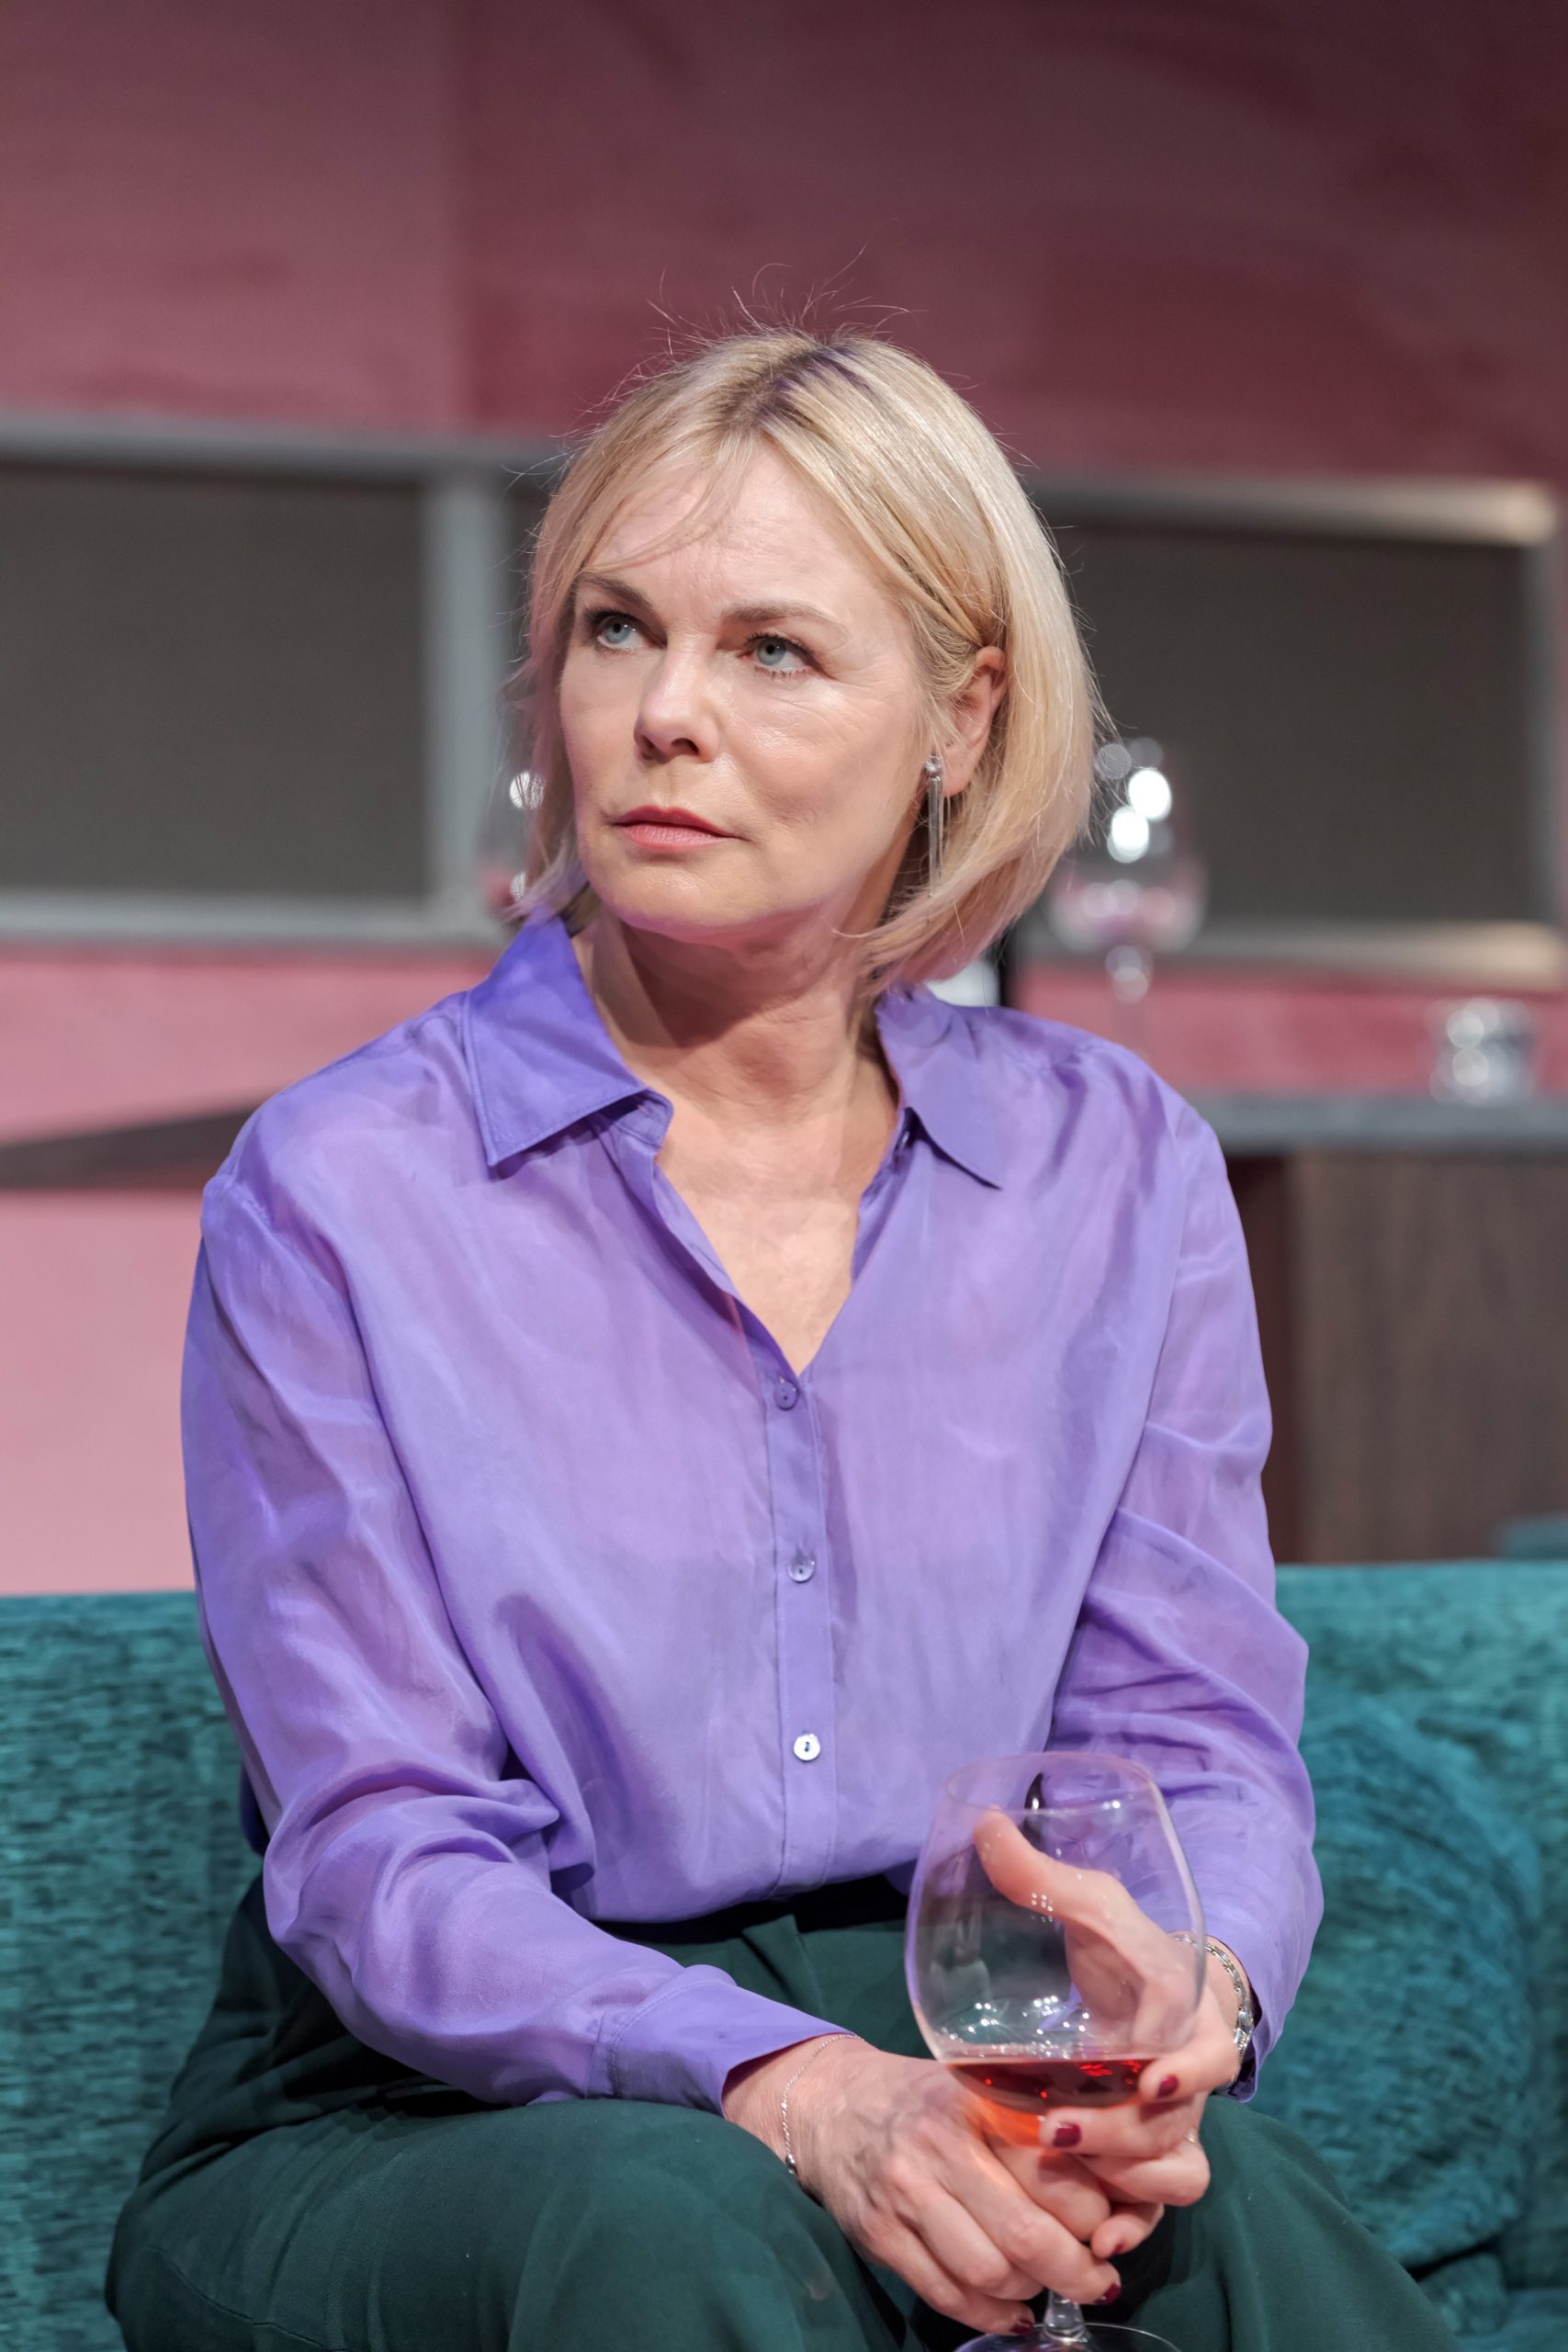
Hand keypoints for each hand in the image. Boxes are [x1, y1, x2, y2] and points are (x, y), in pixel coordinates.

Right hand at [724, 2038, 1156, 2334]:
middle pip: (1026, 2235)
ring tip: (1048, 2286)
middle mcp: (940, 2146)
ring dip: (1032, 2292)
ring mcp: (904, 2194)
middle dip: (1076, 2272)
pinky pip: (946, 2294)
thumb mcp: (983, 2088)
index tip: (1115, 2227)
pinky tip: (1012, 2307)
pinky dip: (989, 2314)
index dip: (1098, 2214)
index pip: (1055, 2171)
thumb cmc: (929, 2097)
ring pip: (988, 2272)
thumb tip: (1115, 2190)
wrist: (833, 2102)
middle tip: (1100, 2279)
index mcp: (978, 2101)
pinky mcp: (879, 2235)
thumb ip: (1037, 2128)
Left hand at [973, 1815, 1243, 2207]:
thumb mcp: (1092, 1907)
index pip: (1210, 2054)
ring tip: (1060, 2163)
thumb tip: (983, 1824)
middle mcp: (1189, 2082)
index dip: (1187, 2073)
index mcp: (1187, 2018)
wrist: (1148, 1995)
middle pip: (1180, 2129)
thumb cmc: (1123, 1948)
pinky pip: (1154, 2207)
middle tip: (1059, 2126)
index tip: (1150, 2080)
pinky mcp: (1150, 2161)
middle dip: (1123, 2136)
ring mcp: (1174, 2129)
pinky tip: (1091, 2240)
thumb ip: (1042, 1875)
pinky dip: (1127, 2223)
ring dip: (1121, 2179)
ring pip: (1175, 2174)